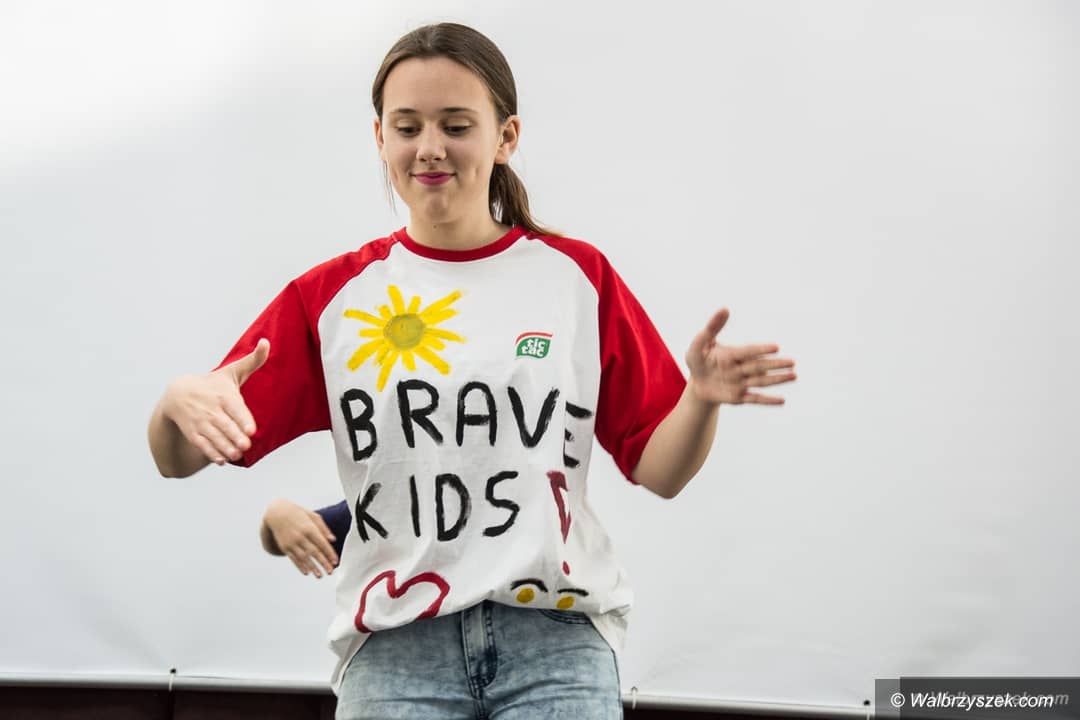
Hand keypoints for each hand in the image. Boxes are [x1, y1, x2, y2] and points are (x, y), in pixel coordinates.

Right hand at [162, 339, 268, 464]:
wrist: (178, 393)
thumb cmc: (213, 384)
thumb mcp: (232, 371)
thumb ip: (253, 361)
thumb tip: (267, 342)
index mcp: (223, 394)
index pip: (235, 408)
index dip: (242, 419)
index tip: (251, 430)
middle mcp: (212, 409)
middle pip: (224, 425)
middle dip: (234, 436)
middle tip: (245, 446)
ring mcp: (201, 422)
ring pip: (213, 436)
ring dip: (224, 447)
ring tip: (235, 455)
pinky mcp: (193, 433)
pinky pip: (202, 444)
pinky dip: (210, 453)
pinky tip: (221, 460)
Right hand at [264, 498, 338, 577]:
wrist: (277, 513)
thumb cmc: (299, 514)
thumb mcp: (312, 516)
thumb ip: (323, 528)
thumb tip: (332, 540)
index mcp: (309, 528)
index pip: (322, 543)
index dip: (329, 553)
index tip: (336, 562)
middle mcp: (300, 536)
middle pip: (314, 552)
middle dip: (323, 563)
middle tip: (331, 572)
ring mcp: (292, 542)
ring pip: (304, 557)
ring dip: (312, 567)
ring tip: (320, 575)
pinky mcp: (285, 547)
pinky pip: (293, 558)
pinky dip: (300, 566)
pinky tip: (306, 572)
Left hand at [685, 309, 795, 404]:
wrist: (697, 383)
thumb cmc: (698, 360)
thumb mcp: (699, 344)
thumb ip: (712, 328)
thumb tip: (725, 309)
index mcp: (732, 354)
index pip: (748, 351)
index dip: (760, 350)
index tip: (775, 348)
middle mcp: (740, 368)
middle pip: (760, 366)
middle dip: (776, 365)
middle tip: (792, 362)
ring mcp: (741, 383)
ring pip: (761, 381)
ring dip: (777, 379)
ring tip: (794, 376)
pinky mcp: (739, 397)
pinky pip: (754, 399)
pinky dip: (767, 401)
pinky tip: (782, 401)